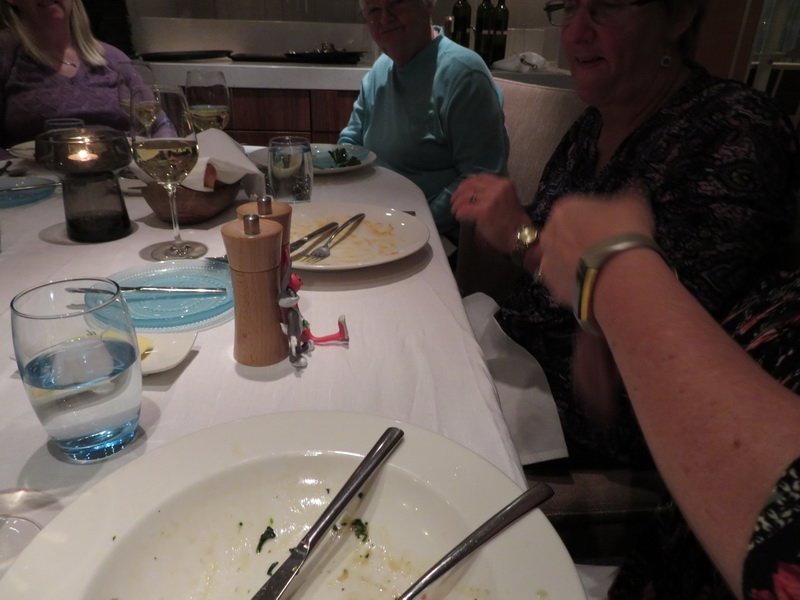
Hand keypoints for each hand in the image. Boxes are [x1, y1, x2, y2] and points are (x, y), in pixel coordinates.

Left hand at [450, 173, 529, 254]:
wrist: (522, 236)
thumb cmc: (514, 222)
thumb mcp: (506, 200)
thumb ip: (492, 194)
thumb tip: (472, 195)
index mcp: (504, 183)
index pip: (480, 177)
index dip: (467, 183)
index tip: (461, 190)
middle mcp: (498, 187)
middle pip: (471, 184)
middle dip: (459, 192)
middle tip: (453, 201)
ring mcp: (491, 198)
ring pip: (465, 196)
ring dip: (457, 203)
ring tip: (455, 210)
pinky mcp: (484, 210)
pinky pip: (464, 209)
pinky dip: (459, 213)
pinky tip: (459, 217)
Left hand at [539, 190, 654, 304]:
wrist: (618, 274)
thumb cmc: (623, 234)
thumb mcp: (633, 205)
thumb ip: (626, 197)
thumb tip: (632, 191)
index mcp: (564, 208)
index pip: (573, 209)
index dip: (589, 218)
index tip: (602, 226)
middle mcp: (549, 233)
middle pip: (560, 233)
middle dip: (576, 239)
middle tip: (598, 247)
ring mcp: (548, 261)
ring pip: (557, 258)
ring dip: (570, 261)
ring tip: (594, 268)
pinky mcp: (552, 286)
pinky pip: (561, 281)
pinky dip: (572, 282)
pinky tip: (589, 284)